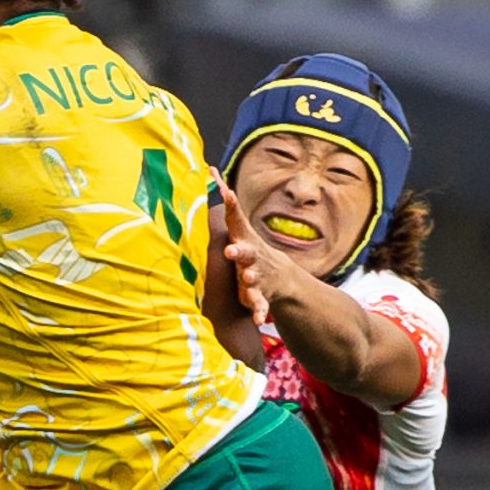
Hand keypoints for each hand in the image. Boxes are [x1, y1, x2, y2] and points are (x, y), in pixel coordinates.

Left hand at [218, 180, 293, 323]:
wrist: (279, 277)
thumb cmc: (248, 247)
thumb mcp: (238, 226)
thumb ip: (225, 202)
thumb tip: (209, 168)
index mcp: (243, 239)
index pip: (237, 219)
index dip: (232, 206)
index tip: (226, 191)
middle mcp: (252, 257)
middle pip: (246, 252)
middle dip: (239, 250)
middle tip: (231, 249)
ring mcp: (258, 276)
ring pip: (254, 278)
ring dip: (250, 279)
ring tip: (247, 279)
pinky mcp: (260, 297)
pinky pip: (261, 306)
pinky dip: (261, 312)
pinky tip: (260, 320)